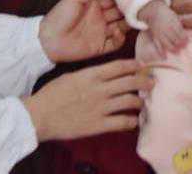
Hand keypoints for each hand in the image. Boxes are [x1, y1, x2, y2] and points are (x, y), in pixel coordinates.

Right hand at [23, 59, 153, 141]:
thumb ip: (89, 75)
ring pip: (129, 101)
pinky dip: (131, 121)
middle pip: (130, 82)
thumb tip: (104, 75)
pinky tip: (134, 120)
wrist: (40, 116)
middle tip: (152, 82)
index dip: (134, 66)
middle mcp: (100, 89)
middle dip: (144, 81)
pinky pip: (122, 122)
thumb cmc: (52, 95)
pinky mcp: (98, 125)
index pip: (120, 66)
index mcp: (92, 75)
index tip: (142, 66)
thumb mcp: (71, 76)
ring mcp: (100, 107)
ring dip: (139, 101)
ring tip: (143, 102)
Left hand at [39, 0, 126, 62]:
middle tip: (140, 7)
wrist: (48, 40)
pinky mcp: (100, 47)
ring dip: (128, 24)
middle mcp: (100, 18)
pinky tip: (119, 31)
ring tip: (134, 20)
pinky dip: (121, 38)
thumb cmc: (59, 16)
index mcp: (95, 5)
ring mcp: (101, 32)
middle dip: (130, 10)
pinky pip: (116, 43)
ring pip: (122, 27)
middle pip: (120, 13)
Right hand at [139, 1, 186, 57]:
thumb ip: (180, 26)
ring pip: (167, 44)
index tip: (188, 41)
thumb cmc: (167, 15)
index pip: (181, 34)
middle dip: (181, 45)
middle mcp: (166, 29)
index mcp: (173, 23)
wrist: (154, 12)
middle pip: (175, 40)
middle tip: (184, 46)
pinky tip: (165, 57)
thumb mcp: (175, 18)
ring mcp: (160, 33)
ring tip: (178, 51)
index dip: (185, 39)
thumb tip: (186, 37)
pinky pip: (158, 45)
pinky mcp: (155, 36)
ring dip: (173, 49)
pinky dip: (161, 52)